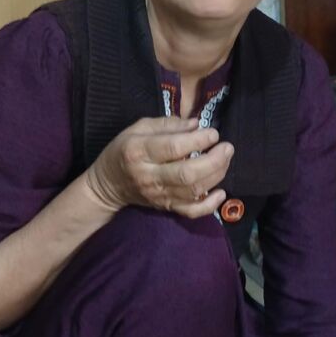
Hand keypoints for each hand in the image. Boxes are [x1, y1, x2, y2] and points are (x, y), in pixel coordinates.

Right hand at [84, 116, 233, 216]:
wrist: (108, 184)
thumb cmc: (124, 150)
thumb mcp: (138, 128)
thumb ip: (168, 124)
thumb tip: (197, 124)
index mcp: (139, 151)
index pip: (173, 148)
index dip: (199, 140)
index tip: (213, 134)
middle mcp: (149, 175)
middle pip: (187, 174)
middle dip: (214, 160)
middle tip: (227, 148)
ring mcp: (158, 195)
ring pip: (193, 191)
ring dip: (216, 175)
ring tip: (226, 159)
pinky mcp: (166, 207)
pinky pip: (191, 212)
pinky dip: (210, 205)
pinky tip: (221, 193)